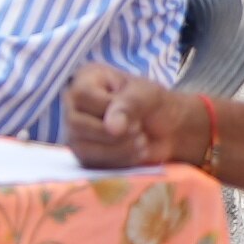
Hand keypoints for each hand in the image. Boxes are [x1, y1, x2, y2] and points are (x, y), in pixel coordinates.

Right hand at [63, 63, 195, 170]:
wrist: (170, 130)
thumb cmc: (156, 105)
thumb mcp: (148, 95)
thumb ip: (129, 105)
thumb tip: (111, 128)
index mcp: (86, 79)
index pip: (81, 96)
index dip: (107, 108)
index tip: (135, 112)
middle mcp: (73, 105)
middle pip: (75, 123)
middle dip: (113, 133)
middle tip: (139, 129)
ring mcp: (75, 131)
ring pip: (81, 147)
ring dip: (118, 149)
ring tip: (141, 141)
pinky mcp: (84, 154)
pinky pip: (91, 163)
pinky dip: (119, 161)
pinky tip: (135, 153)